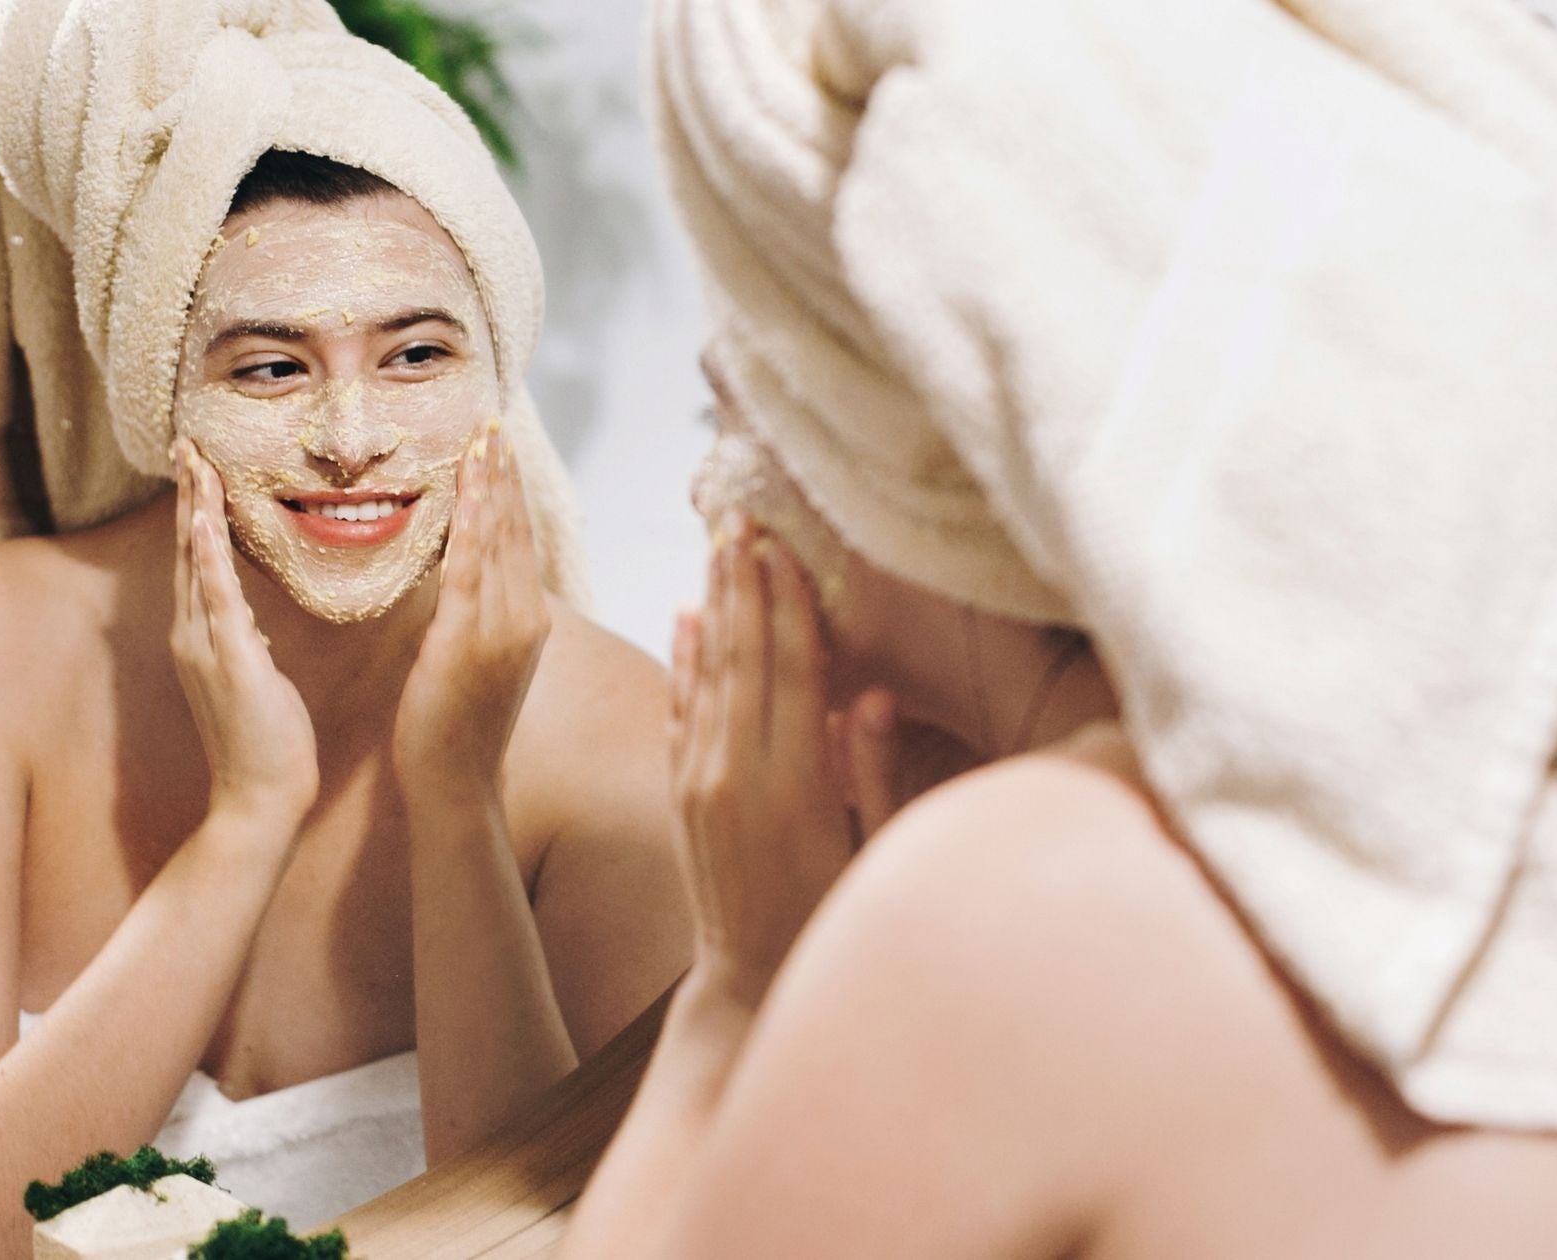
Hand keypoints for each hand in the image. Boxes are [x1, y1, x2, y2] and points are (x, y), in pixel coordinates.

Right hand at [169, 439, 320, 827]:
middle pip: (188, 550)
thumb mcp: (257, 682)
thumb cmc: (265, 746)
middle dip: (188, 495)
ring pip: (197, 563)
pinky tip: (204, 521)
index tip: (200, 469)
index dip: (197, 513)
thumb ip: (246, 649)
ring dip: (196, 510)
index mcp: (204, 638)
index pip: (198, 561)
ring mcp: (206, 647)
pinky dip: (209, 556)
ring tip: (196, 462)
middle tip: (188, 444)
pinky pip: (216, 598)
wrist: (259, 800)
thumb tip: (249, 628)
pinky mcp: (229, 660)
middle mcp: (194, 636)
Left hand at [393, 421, 550, 812]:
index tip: (501, 447)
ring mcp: (501, 628)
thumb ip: (475, 617)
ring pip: (497, 541)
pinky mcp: (466, 639)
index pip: (520, 541)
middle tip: (494, 422)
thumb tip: (456, 577)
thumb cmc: (457, 728)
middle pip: (515, 530)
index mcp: (530, 621)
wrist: (456, 783)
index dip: (511, 492)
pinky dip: (470, 525)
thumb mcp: (476, 662)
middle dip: (504, 474)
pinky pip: (469, 569)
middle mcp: (525, 618)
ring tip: (482, 440)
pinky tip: (467, 490)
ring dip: (489, 485)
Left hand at [671, 516, 895, 1010]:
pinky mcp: (682, 797)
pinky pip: (680, 713)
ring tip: (718, 547)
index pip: (794, 673)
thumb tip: (876, 697)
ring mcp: (701, 785)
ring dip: (713, 607)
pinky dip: (683, 662)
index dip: (790, 606)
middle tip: (741, 519)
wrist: (748, 985)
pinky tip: (686, 617)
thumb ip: (876, 779)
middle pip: (743, 659)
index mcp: (796, 787)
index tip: (786, 548)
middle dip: (744, 585)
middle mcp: (738, 776)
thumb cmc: (834, 923)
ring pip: (706, 676)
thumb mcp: (875, 858)